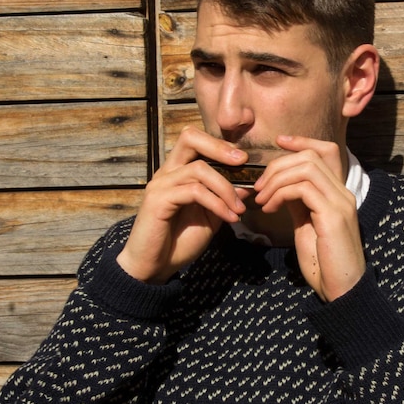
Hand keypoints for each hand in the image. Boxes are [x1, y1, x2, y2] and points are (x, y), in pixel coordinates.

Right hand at [116, 126, 248, 283]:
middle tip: (242, 162)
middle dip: (220, 147)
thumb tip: (247, 185)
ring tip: (239, 209)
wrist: (155, 266)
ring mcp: (161, 184)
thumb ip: (225, 199)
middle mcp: (167, 172)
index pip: (196, 141)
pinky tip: (229, 218)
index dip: (221, 145)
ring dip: (226, 188)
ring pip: (199, 169)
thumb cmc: (180, 240)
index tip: (245, 160)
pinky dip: (217, 203)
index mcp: (178, 172)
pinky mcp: (158, 200)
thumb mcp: (211, 217)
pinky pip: (195, 192)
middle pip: (190, 138)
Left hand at [252, 135, 365, 301]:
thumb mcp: (306, 225)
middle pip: (311, 156)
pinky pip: (303, 189)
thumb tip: (280, 185)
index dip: (302, 141)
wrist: (341, 290)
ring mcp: (341, 202)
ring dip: (276, 179)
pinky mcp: (333, 216)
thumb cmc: (323, 262)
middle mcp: (344, 193)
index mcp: (339, 193)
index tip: (279, 142)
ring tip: (261, 198)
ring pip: (306, 167)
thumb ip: (298, 202)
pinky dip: (280, 193)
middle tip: (258, 186)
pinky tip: (270, 208)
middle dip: (278, 165)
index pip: (327, 150)